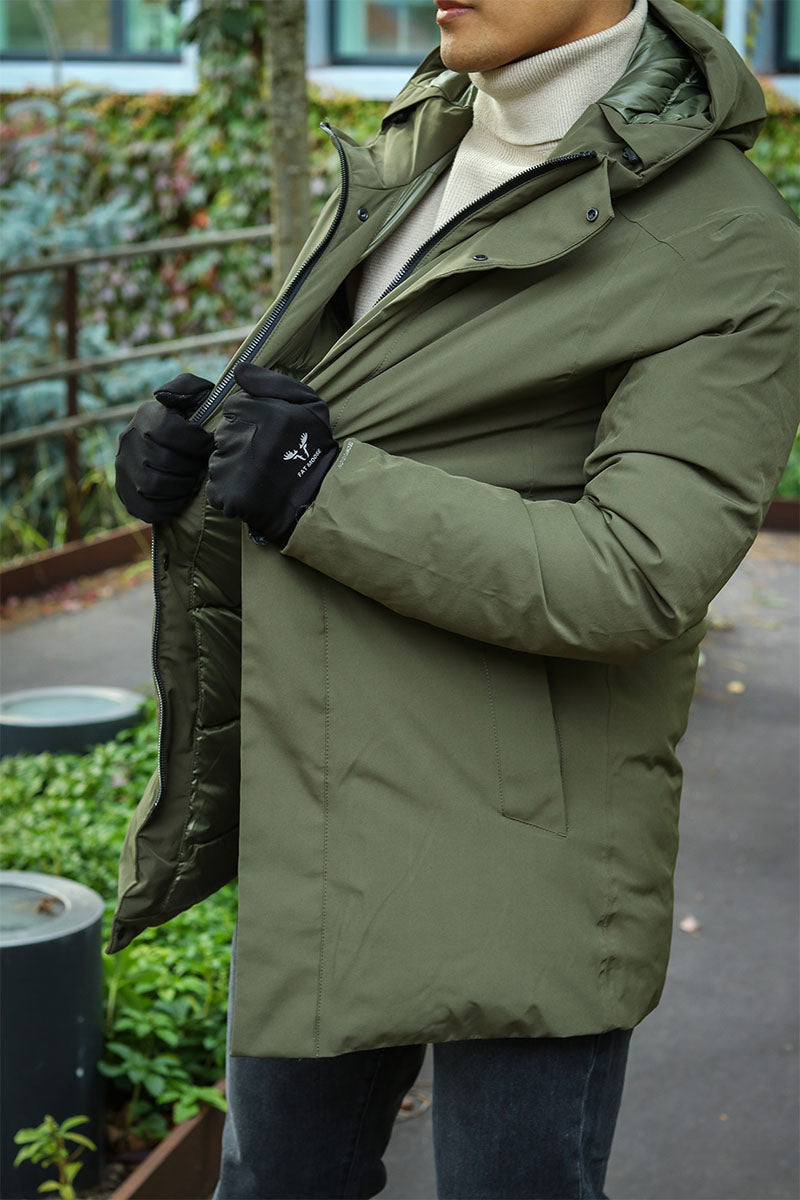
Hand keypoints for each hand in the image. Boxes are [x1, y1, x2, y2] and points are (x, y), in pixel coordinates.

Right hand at [115, 374, 214, 522]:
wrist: (173, 446)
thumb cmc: (193, 420)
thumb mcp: (195, 396)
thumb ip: (187, 387)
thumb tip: (162, 396)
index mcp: (146, 416)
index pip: (170, 431)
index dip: (197, 442)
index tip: (209, 444)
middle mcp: (128, 441)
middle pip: (163, 462)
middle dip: (191, 468)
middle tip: (203, 468)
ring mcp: (122, 468)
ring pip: (152, 486)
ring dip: (181, 487)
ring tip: (193, 481)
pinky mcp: (124, 493)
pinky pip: (146, 508)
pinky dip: (169, 506)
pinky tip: (181, 497)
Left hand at [206, 363, 339, 546]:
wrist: (321, 500)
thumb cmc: (315, 448)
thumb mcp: (310, 404)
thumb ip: (273, 382)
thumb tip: (239, 370)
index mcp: (266, 414)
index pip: (233, 407)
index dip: (250, 419)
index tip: (268, 433)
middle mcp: (247, 439)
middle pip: (224, 432)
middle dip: (240, 441)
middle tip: (266, 457)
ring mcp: (234, 467)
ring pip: (218, 458)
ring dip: (234, 465)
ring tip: (261, 475)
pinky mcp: (228, 494)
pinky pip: (216, 487)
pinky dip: (230, 491)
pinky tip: (252, 492)